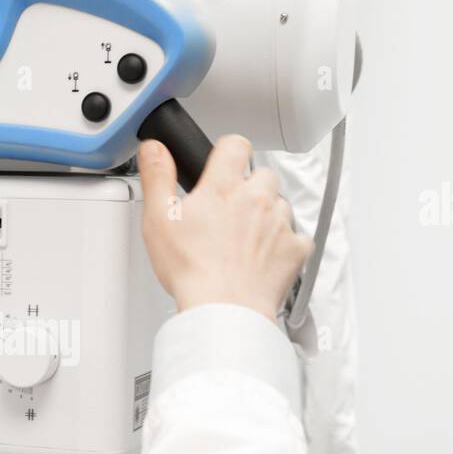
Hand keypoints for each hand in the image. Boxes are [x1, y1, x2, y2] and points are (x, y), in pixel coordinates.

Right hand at [138, 136, 312, 320]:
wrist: (224, 309)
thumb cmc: (192, 270)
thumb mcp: (158, 219)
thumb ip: (157, 177)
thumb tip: (155, 149)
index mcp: (223, 187)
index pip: (234, 144)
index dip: (227, 151)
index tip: (221, 163)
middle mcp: (257, 198)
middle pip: (262, 174)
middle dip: (249, 187)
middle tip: (229, 211)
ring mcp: (280, 222)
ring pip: (280, 203)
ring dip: (267, 214)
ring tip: (245, 238)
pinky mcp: (295, 249)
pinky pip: (298, 236)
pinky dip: (285, 243)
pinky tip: (265, 256)